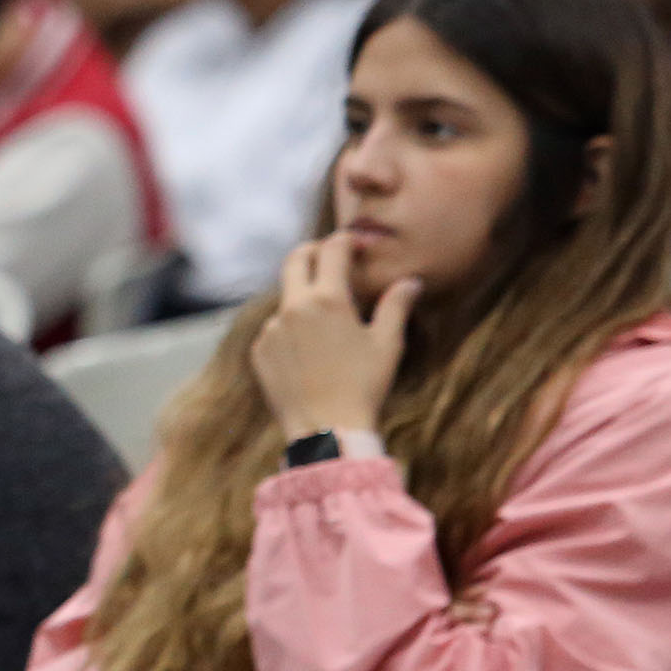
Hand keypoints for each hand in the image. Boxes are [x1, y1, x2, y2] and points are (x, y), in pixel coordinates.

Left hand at [249, 237, 413, 438]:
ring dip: (304, 298)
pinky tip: (311, 353)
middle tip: (330, 257)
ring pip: (286, 298)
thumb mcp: (387, 345)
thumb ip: (396, 306)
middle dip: (313, 252)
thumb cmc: (364, 386)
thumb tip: (411, 282)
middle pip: (295, 260)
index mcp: (327, 300)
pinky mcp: (259, 350)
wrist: (326, 429)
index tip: (357, 243)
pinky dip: (292, 330)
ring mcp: (271, 328)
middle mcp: (293, 307)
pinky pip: (275, 329)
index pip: (332, 250)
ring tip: (329, 322)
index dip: (346, 241)